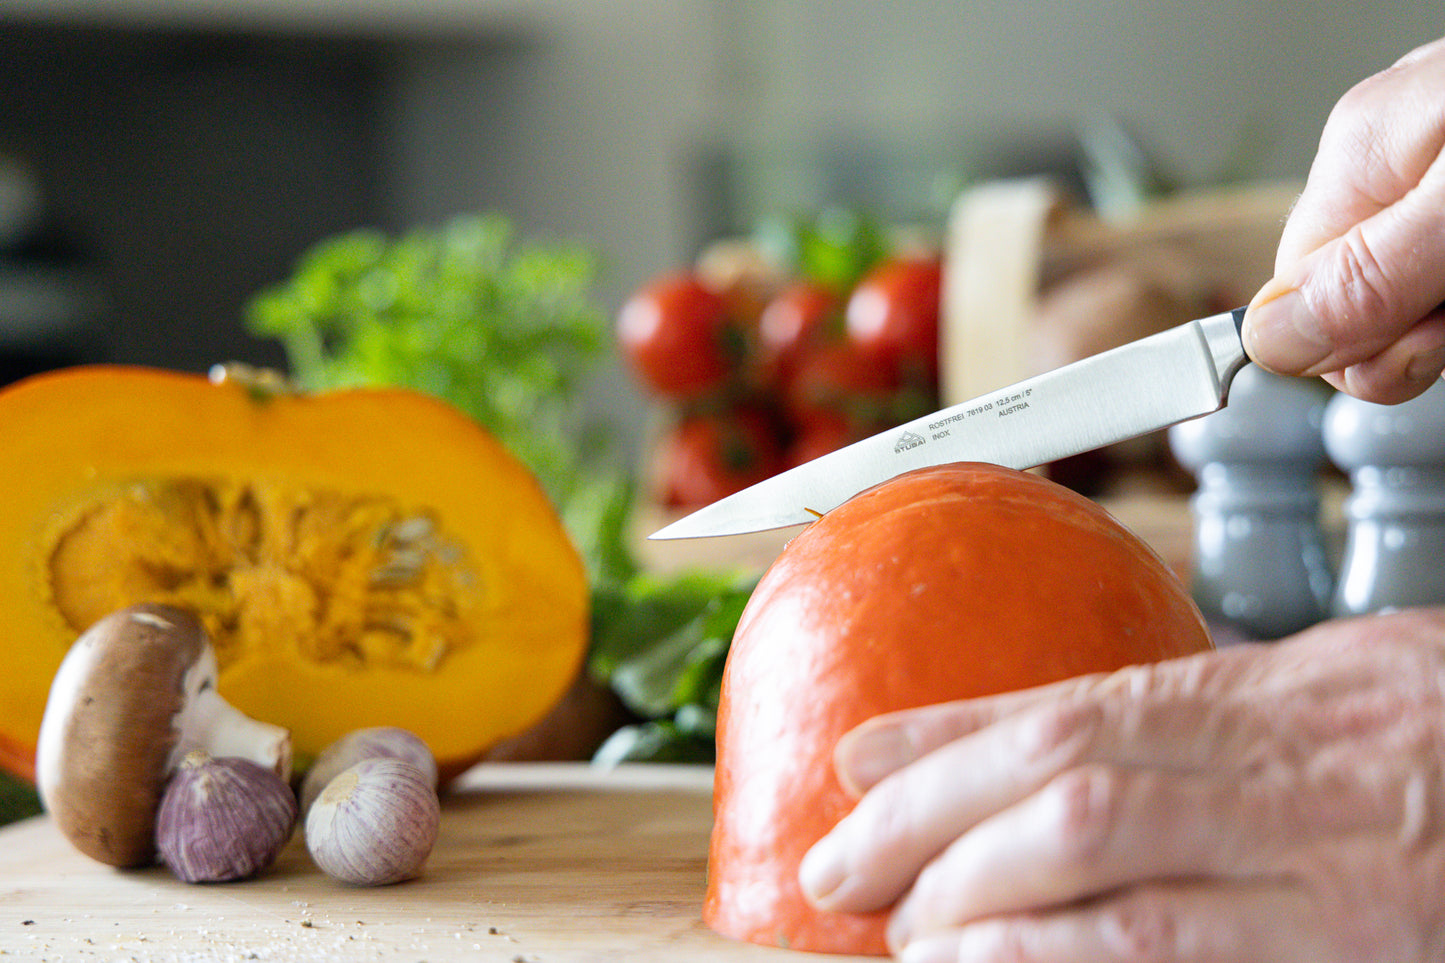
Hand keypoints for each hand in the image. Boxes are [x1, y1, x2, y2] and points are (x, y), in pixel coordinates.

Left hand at [798, 607, 1444, 961]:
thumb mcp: (1341, 696)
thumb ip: (1215, 717)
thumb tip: (1064, 736)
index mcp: (1275, 698)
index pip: (1073, 704)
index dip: (948, 734)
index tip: (858, 760)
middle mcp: (1282, 765)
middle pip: (1060, 772)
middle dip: (927, 817)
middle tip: (838, 863)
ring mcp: (1316, 861)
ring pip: (1098, 844)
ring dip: (974, 886)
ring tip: (899, 926)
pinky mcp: (1350, 941)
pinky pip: (1175, 944)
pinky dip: (1067, 951)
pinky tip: (993, 960)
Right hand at [1243, 36, 1444, 403]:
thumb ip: (1374, 274)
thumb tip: (1267, 341)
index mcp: (1359, 155)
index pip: (1292, 298)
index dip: (1352, 348)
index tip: (1424, 351)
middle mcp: (1386, 165)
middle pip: (1349, 303)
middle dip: (1408, 337)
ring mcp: (1434, 172)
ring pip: (1405, 297)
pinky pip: (1439, 276)